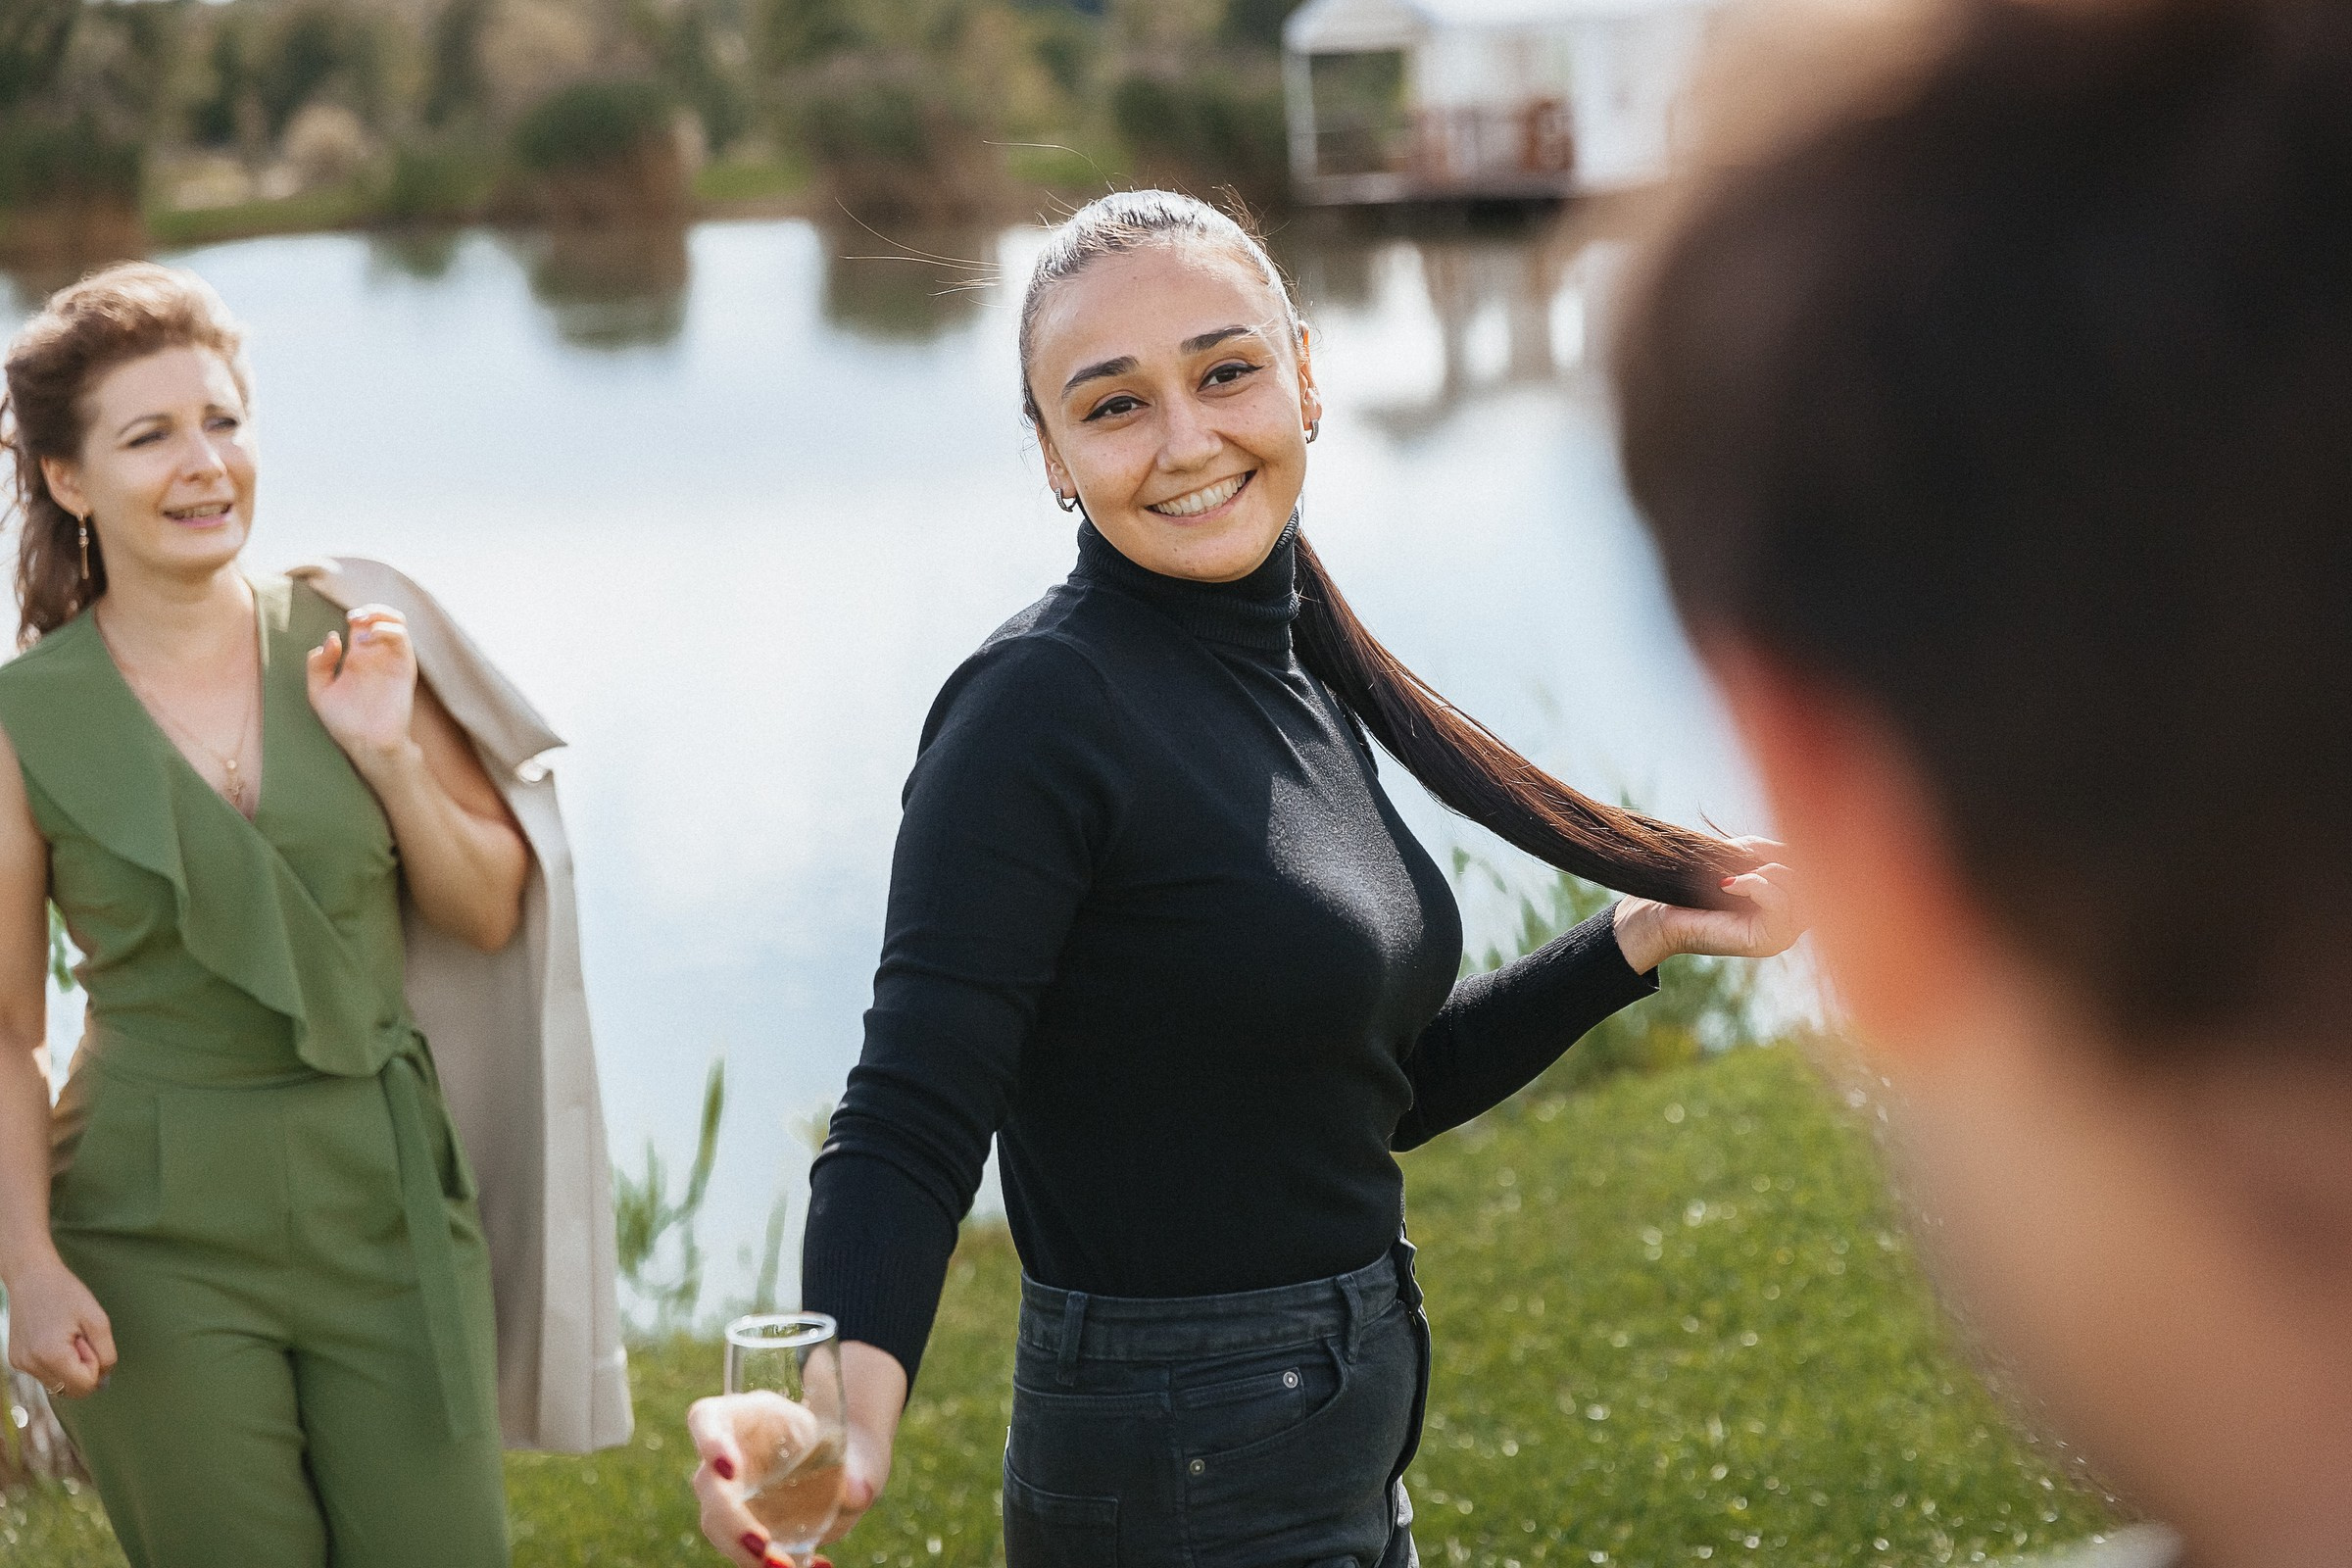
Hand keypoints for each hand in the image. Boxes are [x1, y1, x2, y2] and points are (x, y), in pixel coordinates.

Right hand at [5, 1256, 114, 1399]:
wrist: (31, 1277)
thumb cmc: (66, 1293)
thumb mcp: (97, 1319)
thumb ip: (106, 1353)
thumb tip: (103, 1380)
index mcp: (51, 1356)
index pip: (85, 1385)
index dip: (96, 1366)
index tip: (89, 1342)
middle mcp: (30, 1365)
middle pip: (71, 1389)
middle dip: (83, 1369)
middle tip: (80, 1339)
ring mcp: (20, 1364)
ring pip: (58, 1383)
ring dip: (70, 1366)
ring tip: (66, 1336)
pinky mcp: (16, 1360)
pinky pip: (45, 1374)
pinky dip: (56, 1362)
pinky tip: (54, 1338)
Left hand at [305, 606, 419, 780]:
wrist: (366, 743)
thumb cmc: (343, 722)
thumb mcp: (319, 691)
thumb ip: (318, 664)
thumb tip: (333, 638)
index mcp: (357, 658)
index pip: (362, 625)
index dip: (355, 617)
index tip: (345, 622)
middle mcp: (377, 656)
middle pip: (382, 618)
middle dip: (370, 610)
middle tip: (354, 617)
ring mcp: (392, 661)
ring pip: (397, 623)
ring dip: (381, 616)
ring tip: (363, 625)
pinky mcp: (404, 669)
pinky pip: (403, 640)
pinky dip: (388, 630)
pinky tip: (370, 638)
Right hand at [688, 1392, 887, 1566]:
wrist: (845, 1472)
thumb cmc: (845, 1451)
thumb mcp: (859, 1451)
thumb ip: (862, 1469)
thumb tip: (857, 1492)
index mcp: (751, 1416)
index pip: (708, 1417)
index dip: (708, 1441)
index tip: (728, 1469)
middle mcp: (731, 1452)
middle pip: (708, 1483)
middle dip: (731, 1519)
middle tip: (763, 1546)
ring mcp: (730, 1491)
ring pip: (715, 1523)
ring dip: (742, 1551)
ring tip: (785, 1566)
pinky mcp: (736, 1525)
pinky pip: (738, 1549)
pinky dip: (762, 1564)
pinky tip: (805, 1565)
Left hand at [1613, 836, 1804, 973]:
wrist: (1664, 916)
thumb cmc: (1698, 888)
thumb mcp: (1736, 859)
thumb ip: (1766, 851)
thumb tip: (1790, 848)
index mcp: (1789, 901)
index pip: (1813, 869)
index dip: (1791, 851)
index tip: (1754, 847)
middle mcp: (1794, 921)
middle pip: (1813, 879)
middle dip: (1779, 861)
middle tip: (1744, 862)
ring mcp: (1785, 933)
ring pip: (1800, 891)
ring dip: (1766, 873)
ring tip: (1733, 876)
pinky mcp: (1770, 941)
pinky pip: (1779, 904)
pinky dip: (1756, 885)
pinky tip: (1728, 885)